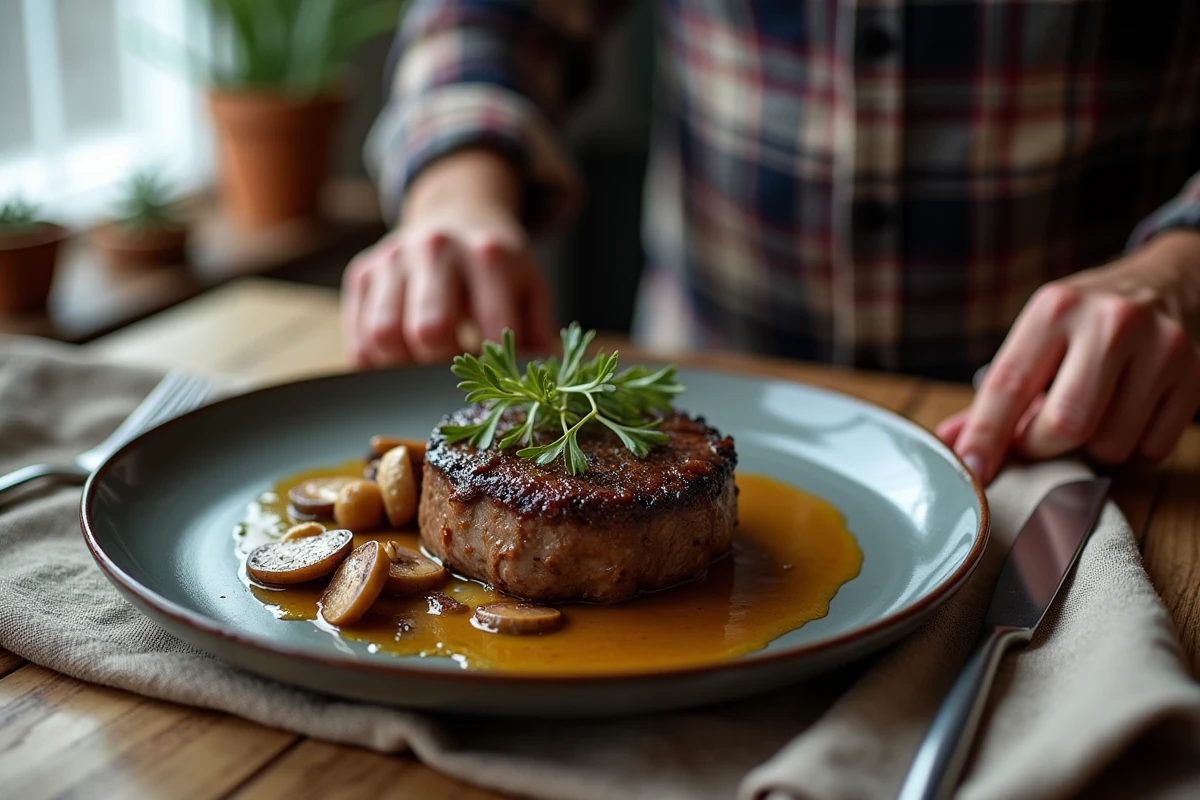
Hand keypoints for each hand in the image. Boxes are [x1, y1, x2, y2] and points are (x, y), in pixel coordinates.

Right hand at [342, 149, 555, 366]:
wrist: (456, 213)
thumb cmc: (497, 267)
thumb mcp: (530, 288)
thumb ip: (538, 334)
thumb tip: (539, 378)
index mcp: (488, 253)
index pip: (493, 327)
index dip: (498, 368)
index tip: (498, 381)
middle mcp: (436, 248)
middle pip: (429, 331)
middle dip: (444, 366)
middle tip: (455, 373)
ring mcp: (392, 258)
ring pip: (383, 337)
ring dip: (404, 366)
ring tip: (426, 365)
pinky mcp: (362, 272)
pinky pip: (358, 339)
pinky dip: (377, 363)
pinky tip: (402, 358)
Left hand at [939, 230, 1199, 483]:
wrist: (1173, 280)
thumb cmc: (1089, 318)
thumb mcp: (1039, 334)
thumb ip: (996, 393)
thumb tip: (951, 443)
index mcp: (1056, 308)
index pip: (1009, 385)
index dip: (986, 436)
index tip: (970, 470)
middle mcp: (1110, 322)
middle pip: (1064, 425)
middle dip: (1042, 446)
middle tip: (1038, 438)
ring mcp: (1161, 348)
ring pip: (1110, 444)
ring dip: (1091, 448)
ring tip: (1092, 414)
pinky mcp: (1196, 376)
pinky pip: (1152, 450)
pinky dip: (1132, 448)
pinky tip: (1128, 414)